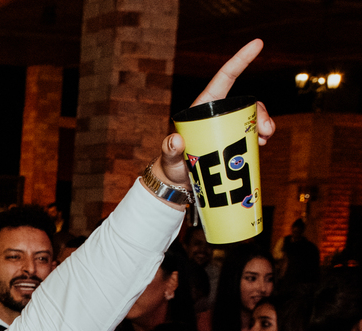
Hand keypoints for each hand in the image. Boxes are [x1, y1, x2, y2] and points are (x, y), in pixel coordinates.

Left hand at [158, 39, 276, 186]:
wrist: (178, 183)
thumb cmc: (171, 165)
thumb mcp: (169, 156)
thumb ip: (169, 149)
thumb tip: (176, 140)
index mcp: (203, 107)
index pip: (224, 78)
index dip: (240, 60)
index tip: (258, 43)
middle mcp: (217, 114)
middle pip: (245, 103)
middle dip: (260, 112)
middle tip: (265, 130)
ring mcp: (227, 127)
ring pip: (252, 117)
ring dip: (264, 124)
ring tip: (264, 139)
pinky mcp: (234, 141)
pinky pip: (252, 133)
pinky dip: (261, 136)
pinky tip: (261, 145)